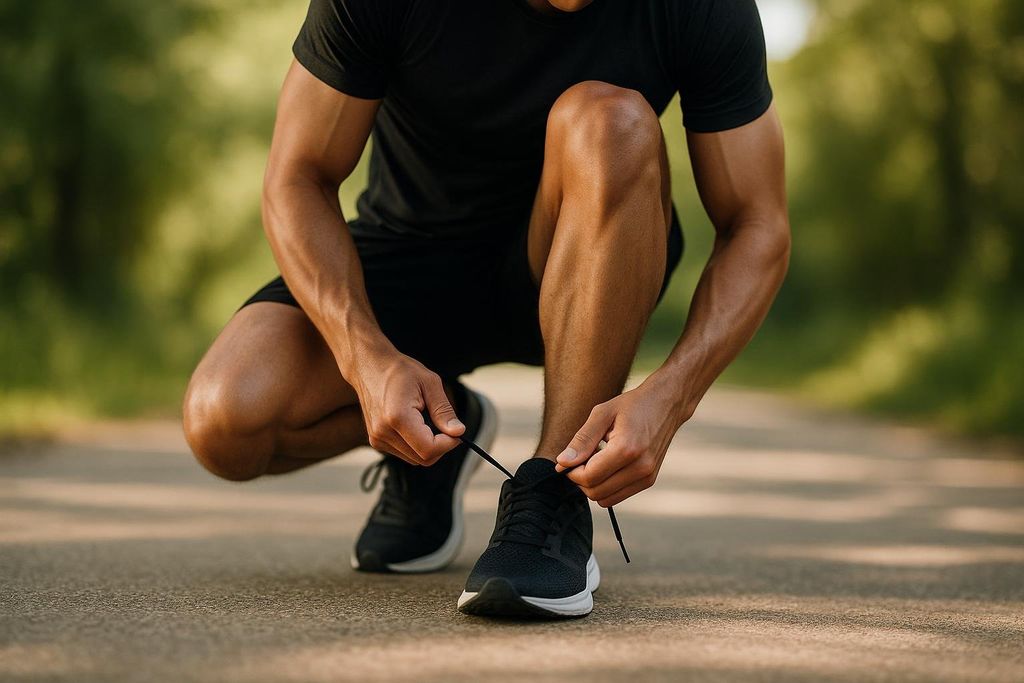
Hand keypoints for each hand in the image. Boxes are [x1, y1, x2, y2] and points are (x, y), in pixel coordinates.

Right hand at [350, 350, 464, 465]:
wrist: (369, 366)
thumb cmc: (399, 370)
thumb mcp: (430, 383)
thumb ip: (444, 411)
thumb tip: (458, 432)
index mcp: (398, 417)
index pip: (428, 449)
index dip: (448, 444)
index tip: (456, 432)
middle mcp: (384, 432)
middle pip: (422, 459)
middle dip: (440, 447)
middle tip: (446, 427)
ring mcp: (377, 438)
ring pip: (414, 459)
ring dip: (428, 446)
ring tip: (427, 420)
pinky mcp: (376, 441)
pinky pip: (404, 453)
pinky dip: (416, 445)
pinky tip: (415, 425)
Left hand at [554, 380, 684, 506]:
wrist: (666, 404)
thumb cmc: (632, 405)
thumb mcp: (602, 413)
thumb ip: (582, 440)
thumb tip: (562, 463)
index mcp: (627, 449)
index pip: (588, 477)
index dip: (571, 471)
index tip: (567, 460)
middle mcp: (640, 467)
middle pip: (595, 492)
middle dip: (580, 480)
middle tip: (580, 459)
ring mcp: (647, 476)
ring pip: (606, 499)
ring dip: (593, 485)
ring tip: (595, 460)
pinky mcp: (649, 480)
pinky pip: (618, 496)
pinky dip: (606, 486)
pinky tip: (607, 465)